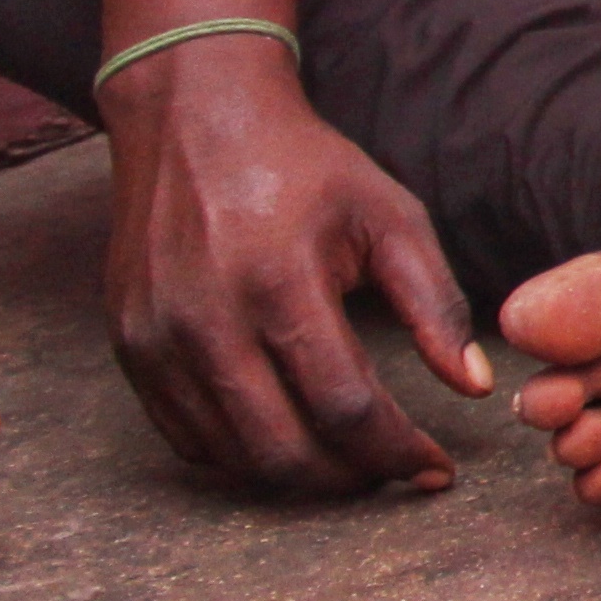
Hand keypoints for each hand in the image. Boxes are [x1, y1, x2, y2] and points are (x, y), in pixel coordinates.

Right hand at [98, 42, 490, 492]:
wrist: (195, 121)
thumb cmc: (305, 168)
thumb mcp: (390, 217)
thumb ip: (433, 304)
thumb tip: (471, 388)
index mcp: (278, 285)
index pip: (344, 408)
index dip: (398, 452)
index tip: (436, 469)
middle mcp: (205, 321)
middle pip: (282, 450)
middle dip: (349, 479)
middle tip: (392, 473)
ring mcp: (156, 340)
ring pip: (230, 455)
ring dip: (297, 476)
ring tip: (349, 462)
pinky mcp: (129, 347)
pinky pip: (184, 437)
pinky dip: (240, 456)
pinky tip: (287, 438)